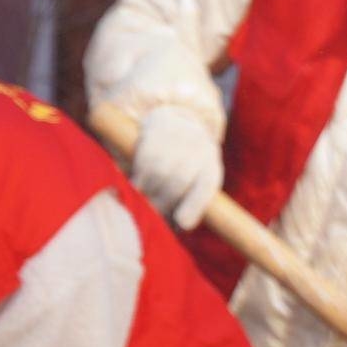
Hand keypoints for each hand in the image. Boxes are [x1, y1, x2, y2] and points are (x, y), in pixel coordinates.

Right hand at [125, 108, 225, 230]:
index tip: (182, 223)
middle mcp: (200, 146)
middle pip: (178, 180)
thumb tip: (174, 229)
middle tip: (153, 212)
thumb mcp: (197, 177)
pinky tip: (135, 183)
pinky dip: (138, 175)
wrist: (180, 118)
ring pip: (159, 170)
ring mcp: (180, 134)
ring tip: (142, 199)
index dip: (194, 206)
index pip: (206, 186)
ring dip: (147, 190)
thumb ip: (188, 201)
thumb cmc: (187, 162)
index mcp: (211, 164)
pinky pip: (144, 157)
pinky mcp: (159, 127)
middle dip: (163, 201)